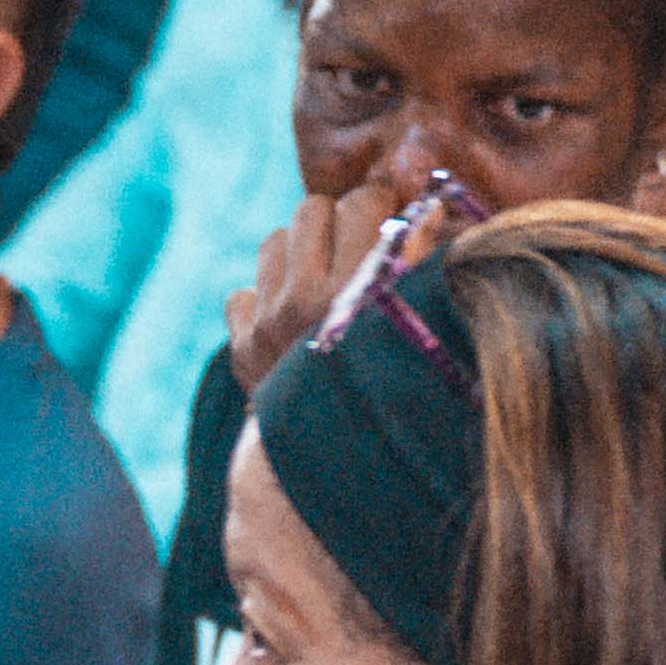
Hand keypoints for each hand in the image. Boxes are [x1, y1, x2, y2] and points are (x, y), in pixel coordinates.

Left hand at [222, 180, 411, 385]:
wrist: (347, 463)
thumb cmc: (404, 380)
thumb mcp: (424, 316)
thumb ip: (424, 257)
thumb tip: (424, 206)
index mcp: (363, 286)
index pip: (363, 200)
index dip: (379, 207)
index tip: (388, 223)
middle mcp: (307, 300)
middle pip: (311, 209)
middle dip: (336, 222)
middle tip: (354, 250)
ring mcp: (267, 324)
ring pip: (272, 240)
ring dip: (296, 254)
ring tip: (320, 283)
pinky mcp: (242, 347)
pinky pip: (241, 292)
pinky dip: (262, 302)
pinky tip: (289, 323)